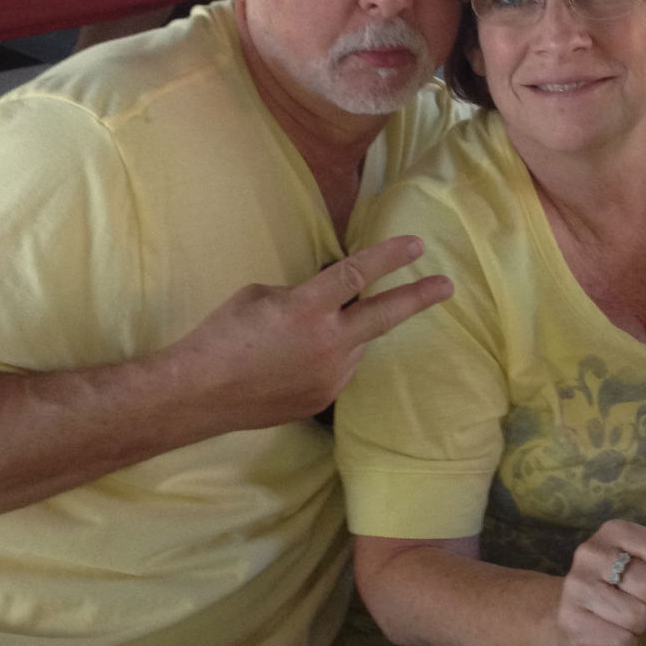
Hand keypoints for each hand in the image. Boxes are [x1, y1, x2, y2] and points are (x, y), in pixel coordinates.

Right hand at [167, 234, 452, 429]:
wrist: (199, 394)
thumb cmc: (221, 335)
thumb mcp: (261, 296)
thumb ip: (302, 294)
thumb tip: (325, 297)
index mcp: (307, 308)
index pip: (358, 274)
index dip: (390, 256)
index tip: (417, 245)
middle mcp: (328, 343)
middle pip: (384, 316)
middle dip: (418, 298)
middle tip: (446, 286)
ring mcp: (329, 375)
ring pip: (357, 344)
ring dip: (349, 331)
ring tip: (309, 333)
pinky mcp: (323, 399)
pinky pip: (341, 368)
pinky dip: (333, 355)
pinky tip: (301, 358)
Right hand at [555, 520, 645, 645]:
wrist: (574, 614)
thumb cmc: (625, 588)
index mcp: (615, 531)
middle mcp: (591, 552)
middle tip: (645, 607)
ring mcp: (576, 585)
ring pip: (636, 616)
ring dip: (640, 626)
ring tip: (626, 618)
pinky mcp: (569, 620)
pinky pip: (620, 640)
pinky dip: (626, 644)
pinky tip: (611, 632)